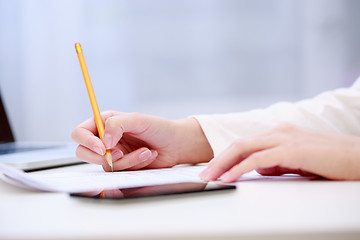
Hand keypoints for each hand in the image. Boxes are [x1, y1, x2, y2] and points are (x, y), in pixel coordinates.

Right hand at [72, 111, 212, 170]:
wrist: (175, 144)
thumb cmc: (158, 128)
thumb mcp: (139, 120)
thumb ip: (118, 125)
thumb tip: (104, 141)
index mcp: (105, 122)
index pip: (80, 132)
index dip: (86, 141)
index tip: (102, 148)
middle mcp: (105, 139)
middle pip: (83, 152)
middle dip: (102, 156)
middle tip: (119, 154)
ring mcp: (112, 154)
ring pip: (105, 165)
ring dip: (127, 160)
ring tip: (146, 151)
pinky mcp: (122, 167)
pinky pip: (120, 172)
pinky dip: (135, 165)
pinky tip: (148, 156)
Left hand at [199, 123, 359, 181]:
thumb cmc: (332, 160)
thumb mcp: (298, 161)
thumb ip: (277, 163)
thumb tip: (258, 170)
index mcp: (279, 133)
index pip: (245, 144)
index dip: (226, 157)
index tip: (213, 169)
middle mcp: (278, 132)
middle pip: (239, 144)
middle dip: (218, 160)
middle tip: (204, 173)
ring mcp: (285, 139)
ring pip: (244, 148)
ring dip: (223, 164)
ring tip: (209, 177)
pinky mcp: (292, 150)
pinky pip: (258, 160)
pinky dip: (240, 169)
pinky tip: (229, 178)